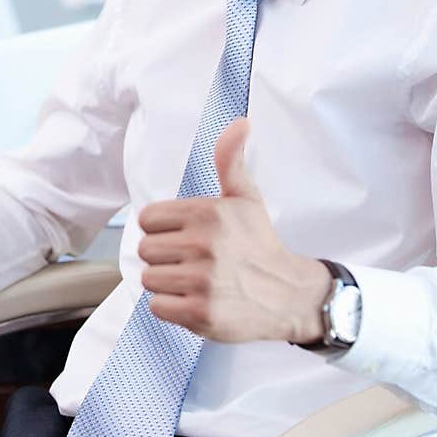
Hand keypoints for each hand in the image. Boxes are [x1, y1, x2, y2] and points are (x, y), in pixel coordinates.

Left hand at [138, 118, 330, 343]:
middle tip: (191, 261)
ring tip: (194, 281)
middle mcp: (203, 245)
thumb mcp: (246, 198)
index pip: (148, 219)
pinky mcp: (200, 313)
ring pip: (149, 278)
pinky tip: (195, 300)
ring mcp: (201, 281)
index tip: (185, 236)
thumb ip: (231, 161)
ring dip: (168, 283)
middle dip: (164, 257)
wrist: (290, 295)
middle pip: (146, 250)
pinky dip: (172, 307)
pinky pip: (158, 306)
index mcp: (207, 213)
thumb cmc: (260, 245)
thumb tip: (239, 122)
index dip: (164, 229)